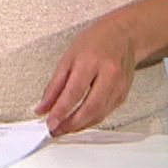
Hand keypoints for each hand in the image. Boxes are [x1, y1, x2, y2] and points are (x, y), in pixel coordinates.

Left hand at [36, 17, 137, 135]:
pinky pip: (105, 112)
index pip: (74, 92)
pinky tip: (79, 122)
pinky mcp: (124, 94)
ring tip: (63, 129)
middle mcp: (108, 75)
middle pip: (90, 108)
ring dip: (80, 126)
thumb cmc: (94, 41)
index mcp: (90, 62)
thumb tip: (43, 106)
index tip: (50, 122)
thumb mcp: (67, 58)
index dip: (61, 111)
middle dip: (71, 124)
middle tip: (55, 130)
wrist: (124, 36)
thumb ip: (54, 85)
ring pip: (99, 114)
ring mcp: (119, 86)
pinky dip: (90, 120)